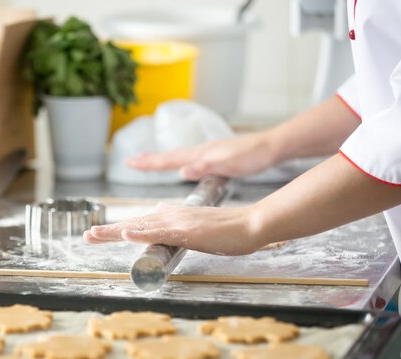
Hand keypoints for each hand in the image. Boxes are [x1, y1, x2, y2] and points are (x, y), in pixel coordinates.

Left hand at [83, 203, 262, 255]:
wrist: (252, 224)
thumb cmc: (229, 227)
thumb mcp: (198, 223)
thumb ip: (176, 218)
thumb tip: (157, 209)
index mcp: (173, 215)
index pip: (141, 222)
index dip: (119, 228)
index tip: (99, 233)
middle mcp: (172, 216)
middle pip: (134, 223)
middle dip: (109, 231)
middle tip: (87, 236)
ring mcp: (179, 222)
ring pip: (141, 226)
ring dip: (115, 231)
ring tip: (94, 234)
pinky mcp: (188, 230)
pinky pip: (161, 231)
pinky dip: (142, 232)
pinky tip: (126, 233)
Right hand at [125, 133, 278, 180]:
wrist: (271, 146)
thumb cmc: (252, 156)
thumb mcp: (229, 164)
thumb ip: (205, 167)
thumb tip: (182, 171)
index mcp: (200, 154)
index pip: (168, 160)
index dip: (148, 163)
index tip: (129, 162)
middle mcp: (200, 151)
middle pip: (168, 156)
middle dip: (149, 160)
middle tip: (130, 160)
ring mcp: (207, 153)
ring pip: (177, 156)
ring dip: (161, 160)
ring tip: (148, 160)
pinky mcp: (214, 156)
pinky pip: (188, 159)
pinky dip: (177, 161)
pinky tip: (181, 164)